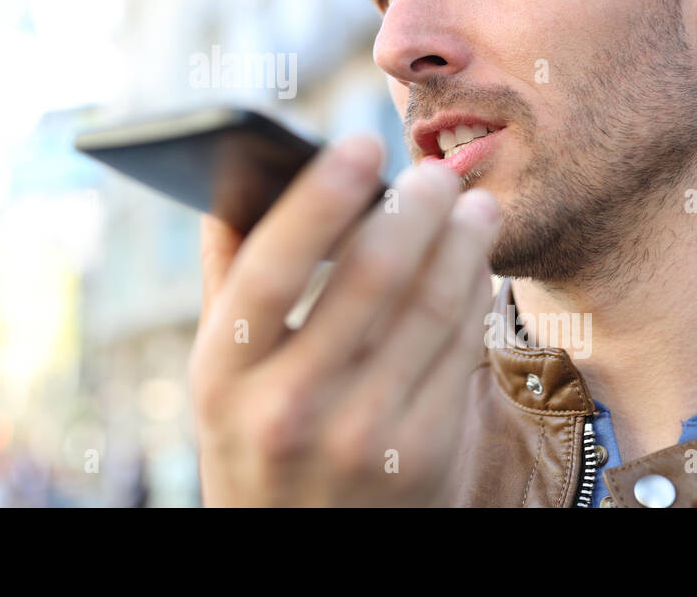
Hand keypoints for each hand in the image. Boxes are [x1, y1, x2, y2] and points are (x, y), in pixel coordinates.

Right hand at [190, 134, 500, 505]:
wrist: (297, 555)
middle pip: (371, 276)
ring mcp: (363, 436)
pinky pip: (462, 350)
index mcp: (224, 374)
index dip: (321, 196)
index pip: (273, 267)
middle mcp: (290, 407)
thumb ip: (228, 276)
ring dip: (464, 242)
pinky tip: (476, 263)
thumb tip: (243, 173)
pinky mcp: (424, 456)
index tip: (362, 141)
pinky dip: (475, 293)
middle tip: (437, 171)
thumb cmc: (254, 436)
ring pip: (434, 307)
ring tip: (475, 204)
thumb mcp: (219, 372)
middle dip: (416, 207)